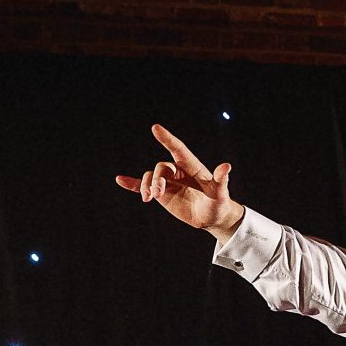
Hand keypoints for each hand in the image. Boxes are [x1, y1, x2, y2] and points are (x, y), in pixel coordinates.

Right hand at [114, 123, 245, 239]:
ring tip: (148, 198)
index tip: (155, 128)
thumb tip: (226, 166)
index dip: (167, 139)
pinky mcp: (162, 194)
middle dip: (156, 179)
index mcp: (192, 167)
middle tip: (156, 195)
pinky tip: (120, 180)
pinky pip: (144, 186)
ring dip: (146, 185)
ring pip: (151, 176)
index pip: (178, 149)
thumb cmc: (219, 203)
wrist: (212, 217)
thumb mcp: (220, 194)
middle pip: (161, 167)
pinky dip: (132, 184)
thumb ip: (221, 180)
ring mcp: (169, 182)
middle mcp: (178, 171)